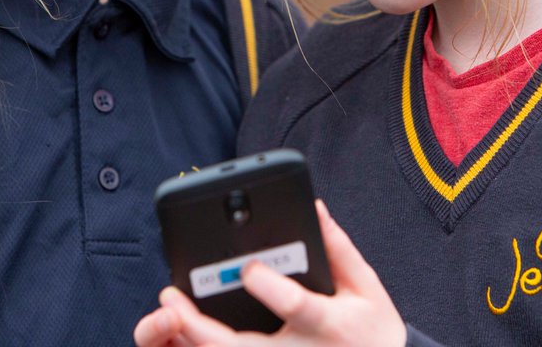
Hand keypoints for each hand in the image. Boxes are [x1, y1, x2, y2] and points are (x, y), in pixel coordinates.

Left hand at [135, 200, 406, 346]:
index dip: (270, 288)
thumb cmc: (373, 331)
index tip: (248, 268)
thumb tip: (313, 207)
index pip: (296, 307)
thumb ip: (338, 248)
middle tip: (171, 299)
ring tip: (168, 313)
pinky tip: (183, 334)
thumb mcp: (366, 288)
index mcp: (330, 325)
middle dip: (201, 327)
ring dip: (194, 340)